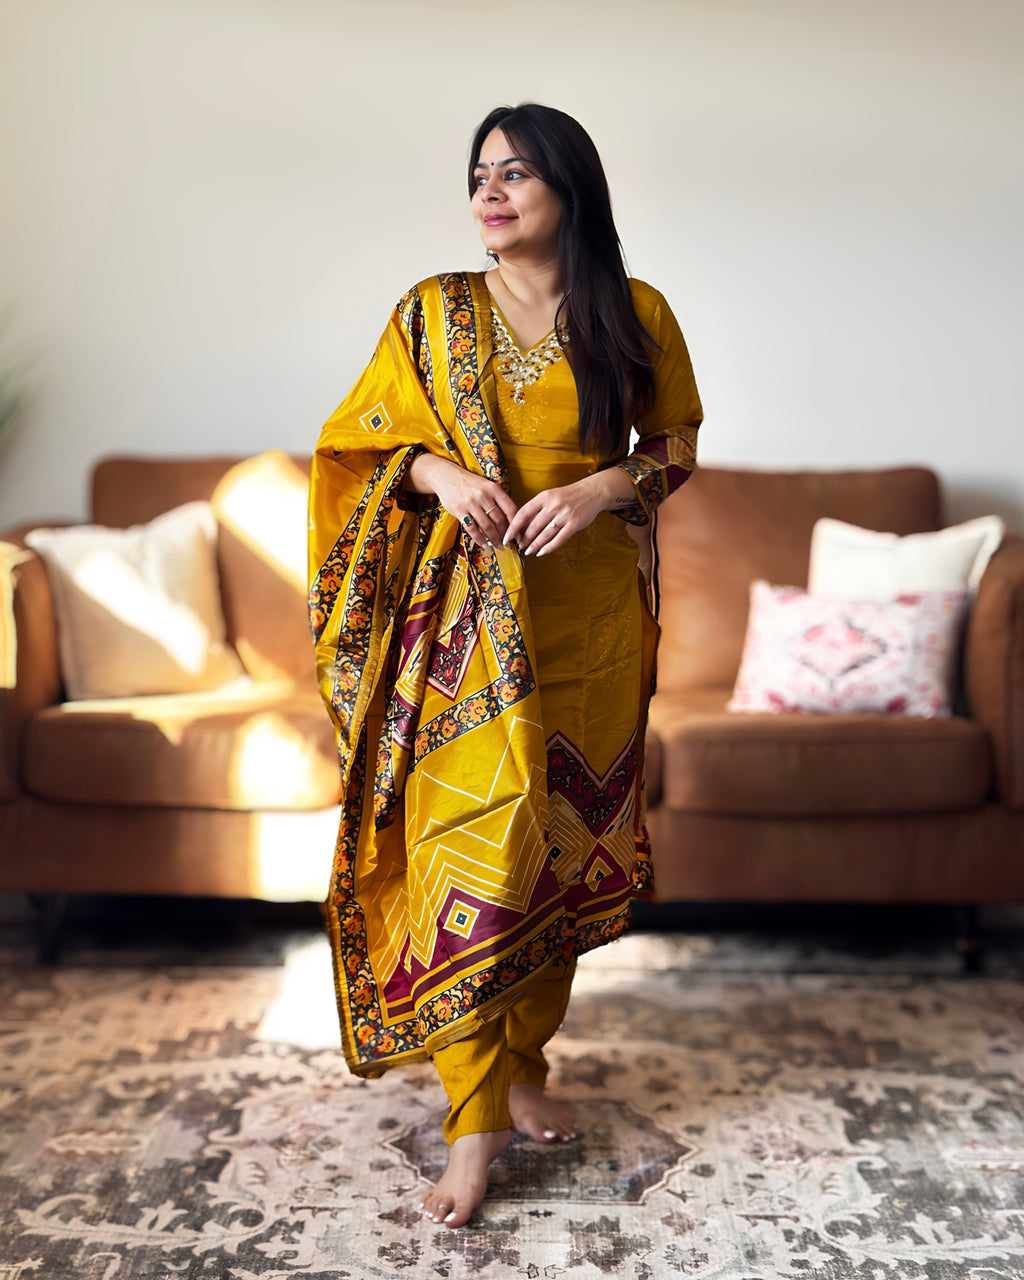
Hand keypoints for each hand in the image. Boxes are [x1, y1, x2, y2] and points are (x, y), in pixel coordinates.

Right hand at [405, 453, 517, 548]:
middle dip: (505, 535)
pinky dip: (479, 539)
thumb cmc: (469, 483)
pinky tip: (484, 544)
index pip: (510, 509)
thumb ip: (497, 500)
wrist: (446, 476)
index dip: (516, 524)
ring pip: (487, 526)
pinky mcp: (459, 511)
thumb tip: (510, 520)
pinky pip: (472, 529)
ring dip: (494, 539)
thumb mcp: (486, 486)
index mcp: (494, 489)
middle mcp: (483, 495)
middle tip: (508, 544)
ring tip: (498, 546)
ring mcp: (471, 503)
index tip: (519, 534)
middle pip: (499, 520)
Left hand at [505, 470, 631, 556]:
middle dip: (524, 539)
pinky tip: (541, 552)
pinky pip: (559, 539)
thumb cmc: (568, 496)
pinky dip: (549, 548)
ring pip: (544, 534)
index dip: (513, 527)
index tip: (506, 537)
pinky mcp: (575, 524)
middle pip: (533, 527)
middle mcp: (553, 505)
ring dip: (534, 545)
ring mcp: (564, 515)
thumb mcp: (550, 496)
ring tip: (528, 551)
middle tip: (519, 546)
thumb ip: (537, 509)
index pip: (523, 513)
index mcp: (544, 497)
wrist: (593, 492)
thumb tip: (521, 527)